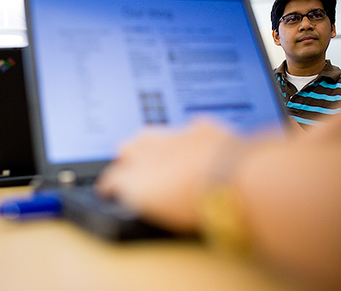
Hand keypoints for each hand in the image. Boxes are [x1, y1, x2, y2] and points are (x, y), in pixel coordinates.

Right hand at [96, 119, 248, 232]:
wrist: (233, 179)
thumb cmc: (196, 202)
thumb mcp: (158, 213)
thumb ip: (141, 198)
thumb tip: (132, 195)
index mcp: (137, 177)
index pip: (114, 178)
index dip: (109, 185)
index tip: (107, 189)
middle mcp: (152, 152)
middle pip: (127, 147)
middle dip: (124, 155)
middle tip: (126, 163)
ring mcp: (178, 138)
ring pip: (152, 133)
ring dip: (148, 141)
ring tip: (150, 149)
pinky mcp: (205, 132)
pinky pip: (191, 127)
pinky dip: (189, 134)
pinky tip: (192, 138)